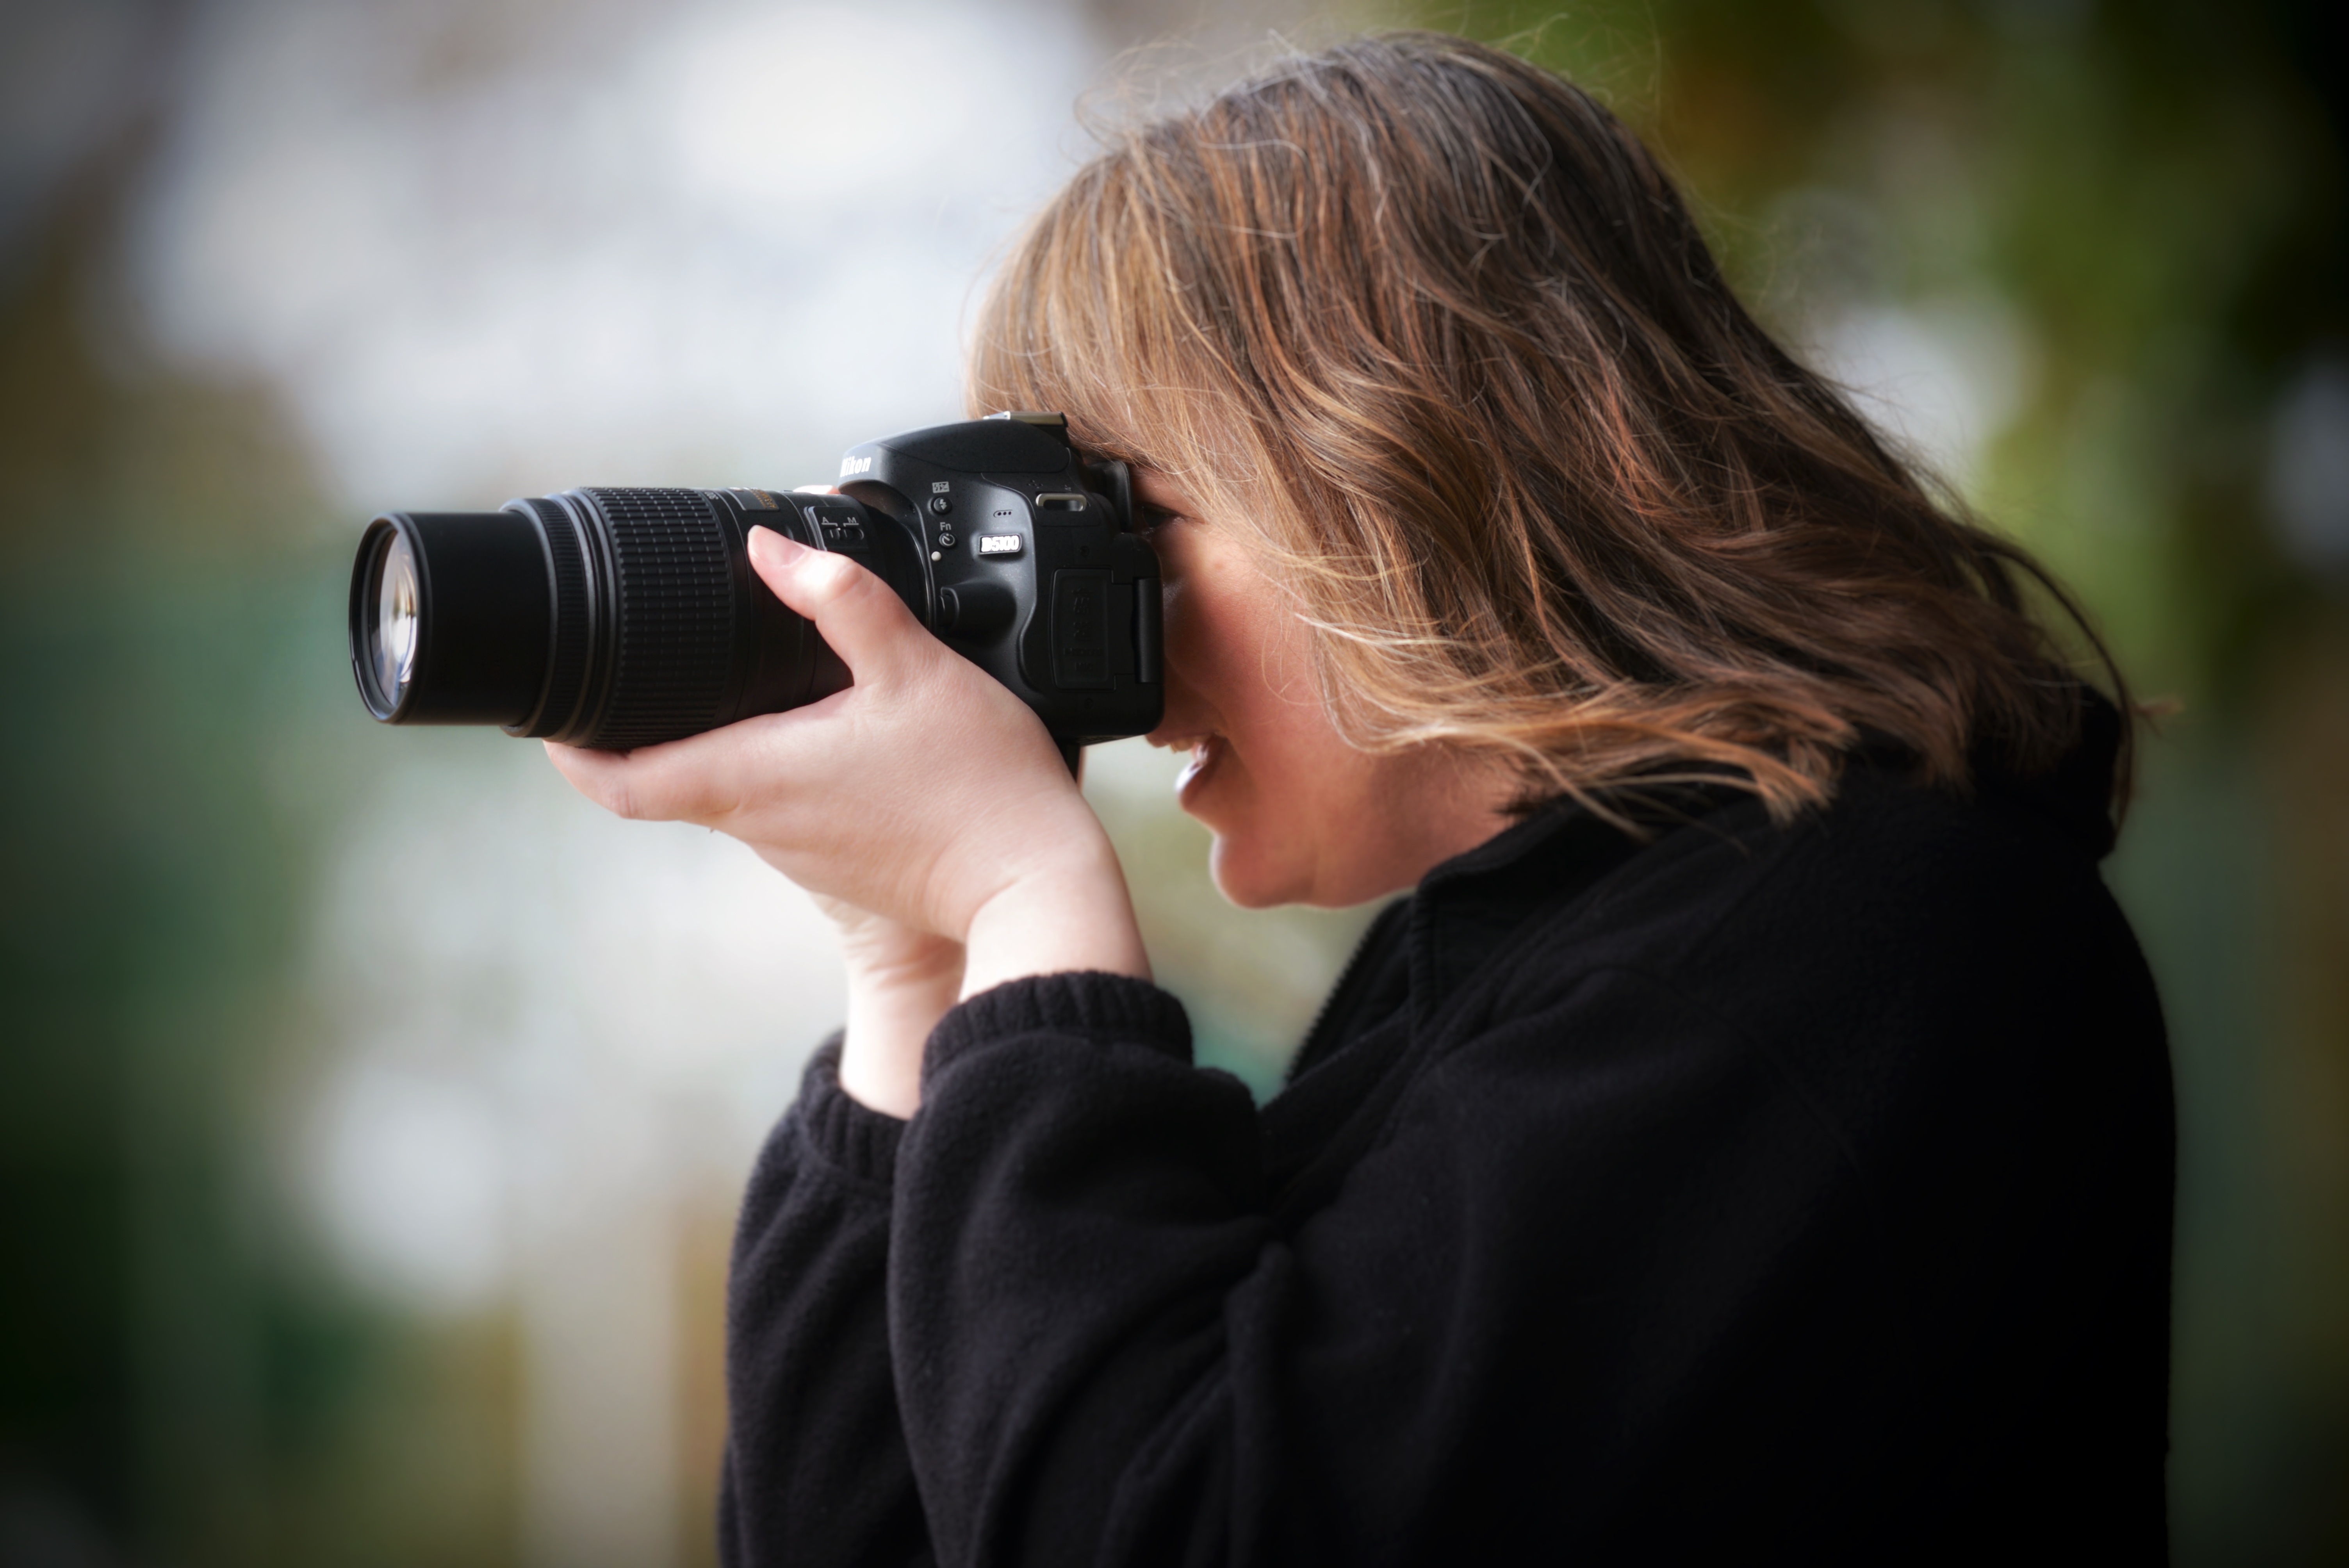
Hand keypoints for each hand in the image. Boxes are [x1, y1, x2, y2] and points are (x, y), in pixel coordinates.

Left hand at [546, 527, 1149, 1113]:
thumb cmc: (977, 788)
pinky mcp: (836, 855)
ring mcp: (796, 845)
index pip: (618, 782)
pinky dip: (761, 755)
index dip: (567, 751)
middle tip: (625, 666)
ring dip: (704, 735)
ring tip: (714, 673)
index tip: (548, 712)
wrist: (1032, 888)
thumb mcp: (916, 670)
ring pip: (718, 786)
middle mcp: (760, 821)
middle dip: (632, 726)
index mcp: (754, 778)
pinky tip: (803, 716)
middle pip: (660, 778)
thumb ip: (844, 599)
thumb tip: (770, 548)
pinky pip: (772, 800)